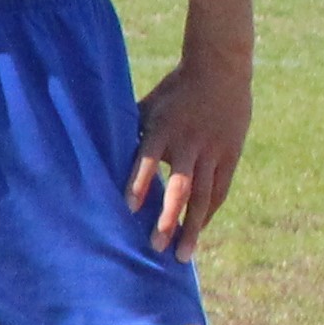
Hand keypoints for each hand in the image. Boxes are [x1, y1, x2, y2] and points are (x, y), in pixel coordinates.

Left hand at [127, 50, 251, 253]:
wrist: (219, 70)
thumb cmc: (173, 90)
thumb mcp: (146, 106)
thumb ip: (126, 130)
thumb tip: (93, 152)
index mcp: (162, 129)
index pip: (147, 160)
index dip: (139, 183)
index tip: (128, 208)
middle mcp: (188, 144)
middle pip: (180, 188)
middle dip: (168, 219)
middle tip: (156, 247)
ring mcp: (212, 152)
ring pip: (203, 196)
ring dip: (192, 226)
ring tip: (182, 254)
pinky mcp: (230, 155)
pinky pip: (219, 190)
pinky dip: (208, 211)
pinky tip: (198, 230)